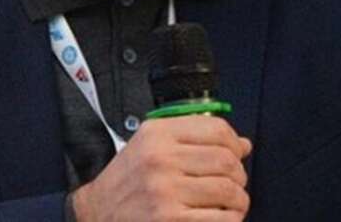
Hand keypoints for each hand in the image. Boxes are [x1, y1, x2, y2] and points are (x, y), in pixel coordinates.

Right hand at [72, 115, 251, 220]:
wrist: (97, 213)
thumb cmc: (127, 181)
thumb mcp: (150, 145)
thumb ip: (194, 139)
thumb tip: (243, 144)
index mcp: (157, 134)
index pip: (215, 128)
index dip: (234, 142)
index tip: (236, 152)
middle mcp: (161, 158)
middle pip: (226, 160)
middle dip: (239, 174)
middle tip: (234, 181)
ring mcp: (166, 191)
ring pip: (228, 190)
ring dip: (238, 199)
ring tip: (231, 202)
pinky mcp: (171, 220)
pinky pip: (221, 219)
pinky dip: (230, 219)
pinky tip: (221, 217)